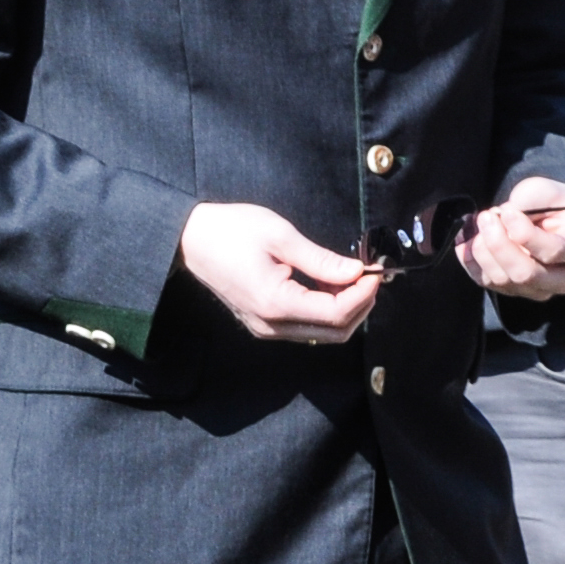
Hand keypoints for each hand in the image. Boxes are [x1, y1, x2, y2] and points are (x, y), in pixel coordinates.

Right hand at [180, 201, 378, 343]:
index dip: (364, 294)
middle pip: (335, 331)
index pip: (337, 313)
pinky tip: (331, 285)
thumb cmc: (229, 231)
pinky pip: (305, 326)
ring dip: (346, 309)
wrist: (189, 239)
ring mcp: (265, 327)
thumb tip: (356, 272)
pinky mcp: (263, 322)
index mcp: (275, 303)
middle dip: (361, 306)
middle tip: (370, 276)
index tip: (375, 271)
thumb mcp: (280, 236)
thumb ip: (321, 259)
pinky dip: (326, 310)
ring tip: (352, 277)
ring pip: (322, 333)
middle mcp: (271, 324)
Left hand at [457, 179, 564, 300]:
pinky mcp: (515, 291)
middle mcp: (564, 277)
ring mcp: (539, 289)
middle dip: (498, 244)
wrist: (551, 218)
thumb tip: (501, 218)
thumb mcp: (548, 190)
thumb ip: (530, 199)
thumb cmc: (554, 204)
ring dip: (484, 250)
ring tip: (481, 223)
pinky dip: (471, 260)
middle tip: (487, 216)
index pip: (553, 251)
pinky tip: (468, 240)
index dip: (524, 233)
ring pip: (503, 279)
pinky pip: (487, 282)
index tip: (506, 211)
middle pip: (526, 274)